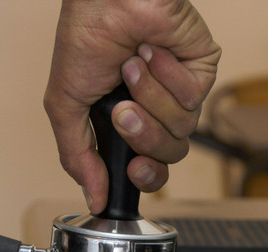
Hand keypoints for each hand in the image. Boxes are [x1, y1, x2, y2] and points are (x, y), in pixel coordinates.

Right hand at [44, 0, 220, 212]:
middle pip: (169, 155)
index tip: (134, 170)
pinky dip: (167, 74)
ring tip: (132, 67)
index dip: (146, 176)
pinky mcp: (201, 71)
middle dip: (144, 134)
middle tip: (124, 109)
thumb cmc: (86, 38)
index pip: (150, 167)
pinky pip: (193, 97)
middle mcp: (156, 110)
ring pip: (182, 128)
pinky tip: (153, 52)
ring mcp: (180, 91)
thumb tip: (95, 197)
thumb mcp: (67, 104)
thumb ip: (78, 156)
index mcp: (129, 121)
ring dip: (150, 97)